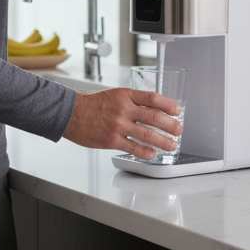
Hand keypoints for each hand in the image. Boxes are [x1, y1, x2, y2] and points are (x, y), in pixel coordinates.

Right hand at [62, 88, 182, 158]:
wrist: (70, 113)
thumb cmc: (91, 104)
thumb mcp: (114, 95)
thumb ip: (132, 101)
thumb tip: (153, 109)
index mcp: (125, 95)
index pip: (152, 98)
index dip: (168, 105)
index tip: (177, 111)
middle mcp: (123, 109)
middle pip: (154, 117)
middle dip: (170, 125)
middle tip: (179, 130)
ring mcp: (118, 125)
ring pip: (147, 134)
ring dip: (163, 141)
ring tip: (172, 145)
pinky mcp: (111, 140)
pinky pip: (133, 148)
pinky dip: (145, 152)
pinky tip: (152, 154)